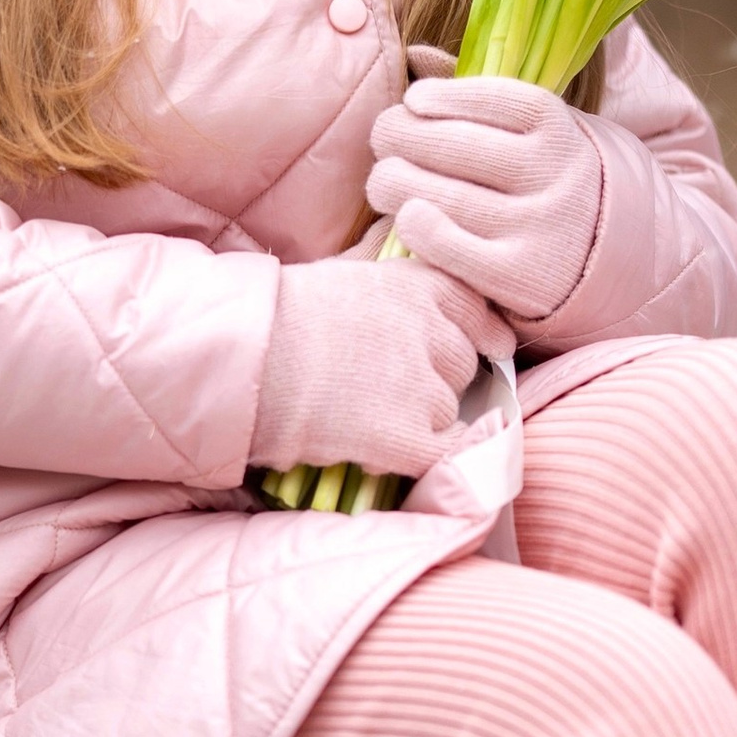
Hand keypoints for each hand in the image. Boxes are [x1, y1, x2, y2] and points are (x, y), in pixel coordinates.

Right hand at [250, 247, 503, 478]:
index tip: (489, 348)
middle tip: (392, 390)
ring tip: (369, 419)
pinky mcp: (410, 437)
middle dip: (437, 379)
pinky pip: (445, 453)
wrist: (247, 359)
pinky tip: (398, 455)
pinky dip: (430, 458)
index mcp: (417, 286)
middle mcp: (431, 331)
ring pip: (447, 411)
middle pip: (461, 366)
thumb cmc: (276, 317)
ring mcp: (424, 386)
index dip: (484, 334)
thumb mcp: (343, 279)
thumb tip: (406, 309)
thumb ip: (387, 294)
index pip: (477, 312)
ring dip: (421, 420)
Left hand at [365, 53, 606, 327]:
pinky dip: (418, 228)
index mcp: (559, 128)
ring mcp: (540, 227)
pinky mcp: (520, 276)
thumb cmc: (545, 175)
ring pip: (445, 197)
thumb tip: (414, 56)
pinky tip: (408, 215)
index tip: (414, 100)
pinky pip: (452, 249)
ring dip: (394, 182)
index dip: (443, 96)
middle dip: (402, 135)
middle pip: (457, 147)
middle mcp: (555, 175)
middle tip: (383, 137)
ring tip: (384, 180)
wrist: (604, 252)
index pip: (494, 100)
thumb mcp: (533, 129)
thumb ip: (479, 95)